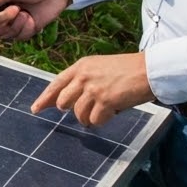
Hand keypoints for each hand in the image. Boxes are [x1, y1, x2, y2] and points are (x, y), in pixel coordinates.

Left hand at [31, 52, 151, 128]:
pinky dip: (101, 121)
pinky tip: (111, 114)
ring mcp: (93, 88)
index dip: (45, 98)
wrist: (150, 69)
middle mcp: (83, 76)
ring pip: (79, 114)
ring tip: (103, 112)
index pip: (56, 84)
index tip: (36, 108)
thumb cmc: (129, 70)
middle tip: (85, 111)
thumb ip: (85, 80)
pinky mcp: (105, 100)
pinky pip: (95, 120)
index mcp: (81, 66)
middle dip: (72, 110)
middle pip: (63, 102)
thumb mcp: (100, 68)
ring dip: (89, 117)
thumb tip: (73, 101)